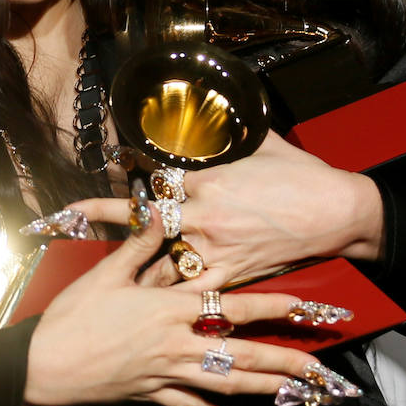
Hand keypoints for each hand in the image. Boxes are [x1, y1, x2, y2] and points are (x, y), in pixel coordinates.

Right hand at [24, 202, 338, 405]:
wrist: (43, 366)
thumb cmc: (72, 316)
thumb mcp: (106, 273)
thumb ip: (141, 244)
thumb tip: (161, 209)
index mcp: (170, 310)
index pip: (234, 307)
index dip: (275, 307)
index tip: (308, 307)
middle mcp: (177, 344)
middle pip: (243, 354)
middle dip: (287, 361)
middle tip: (324, 371)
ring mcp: (168, 374)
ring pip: (227, 385)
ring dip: (266, 389)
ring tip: (298, 396)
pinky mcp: (153, 395)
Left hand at [77, 134, 384, 288]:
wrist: (336, 212)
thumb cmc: (302, 176)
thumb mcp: (263, 141)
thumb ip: (233, 128)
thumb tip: (220, 103)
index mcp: (207, 180)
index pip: (155, 178)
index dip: (128, 174)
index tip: (106, 170)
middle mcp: (203, 215)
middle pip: (143, 217)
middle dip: (104, 215)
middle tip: (69, 216)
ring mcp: (215, 247)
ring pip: (160, 258)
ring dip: (131, 262)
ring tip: (95, 269)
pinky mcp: (231, 273)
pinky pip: (193, 288)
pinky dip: (170, 293)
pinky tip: (147, 302)